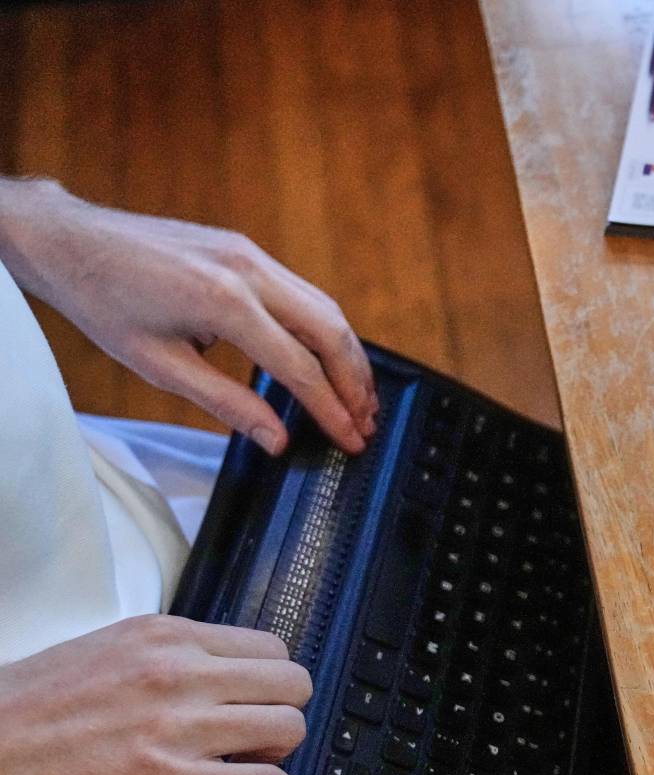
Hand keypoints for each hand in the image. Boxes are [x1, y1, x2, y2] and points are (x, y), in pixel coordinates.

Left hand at [0, 178, 374, 455]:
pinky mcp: (247, 250)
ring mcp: (252, 254)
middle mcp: (249, 271)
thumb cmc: (103, 301)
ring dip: (348, 356)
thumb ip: (226, 403)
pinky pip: (304, 293)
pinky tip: (329, 359)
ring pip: (326, 308)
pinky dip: (325, 331)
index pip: (299, 368)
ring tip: (359, 397)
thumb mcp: (158, 365)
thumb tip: (277, 439)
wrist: (70, 239)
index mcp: (224, 302)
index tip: (350, 439)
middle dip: (356, 383)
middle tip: (366, 422)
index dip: (331, 409)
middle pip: (331, 333)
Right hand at [0, 615, 334, 774]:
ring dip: (279, 752)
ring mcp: (179, 726)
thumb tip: (213, 673)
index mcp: (165, 636)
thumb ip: (165, 657)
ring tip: (247, 765)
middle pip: (291, 683)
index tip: (254, 701)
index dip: (269, 681)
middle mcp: (180, 671)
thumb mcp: (105, 653)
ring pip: (288, 728)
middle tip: (255, 734)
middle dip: (283, 711)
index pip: (267, 646)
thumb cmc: (29, 711)